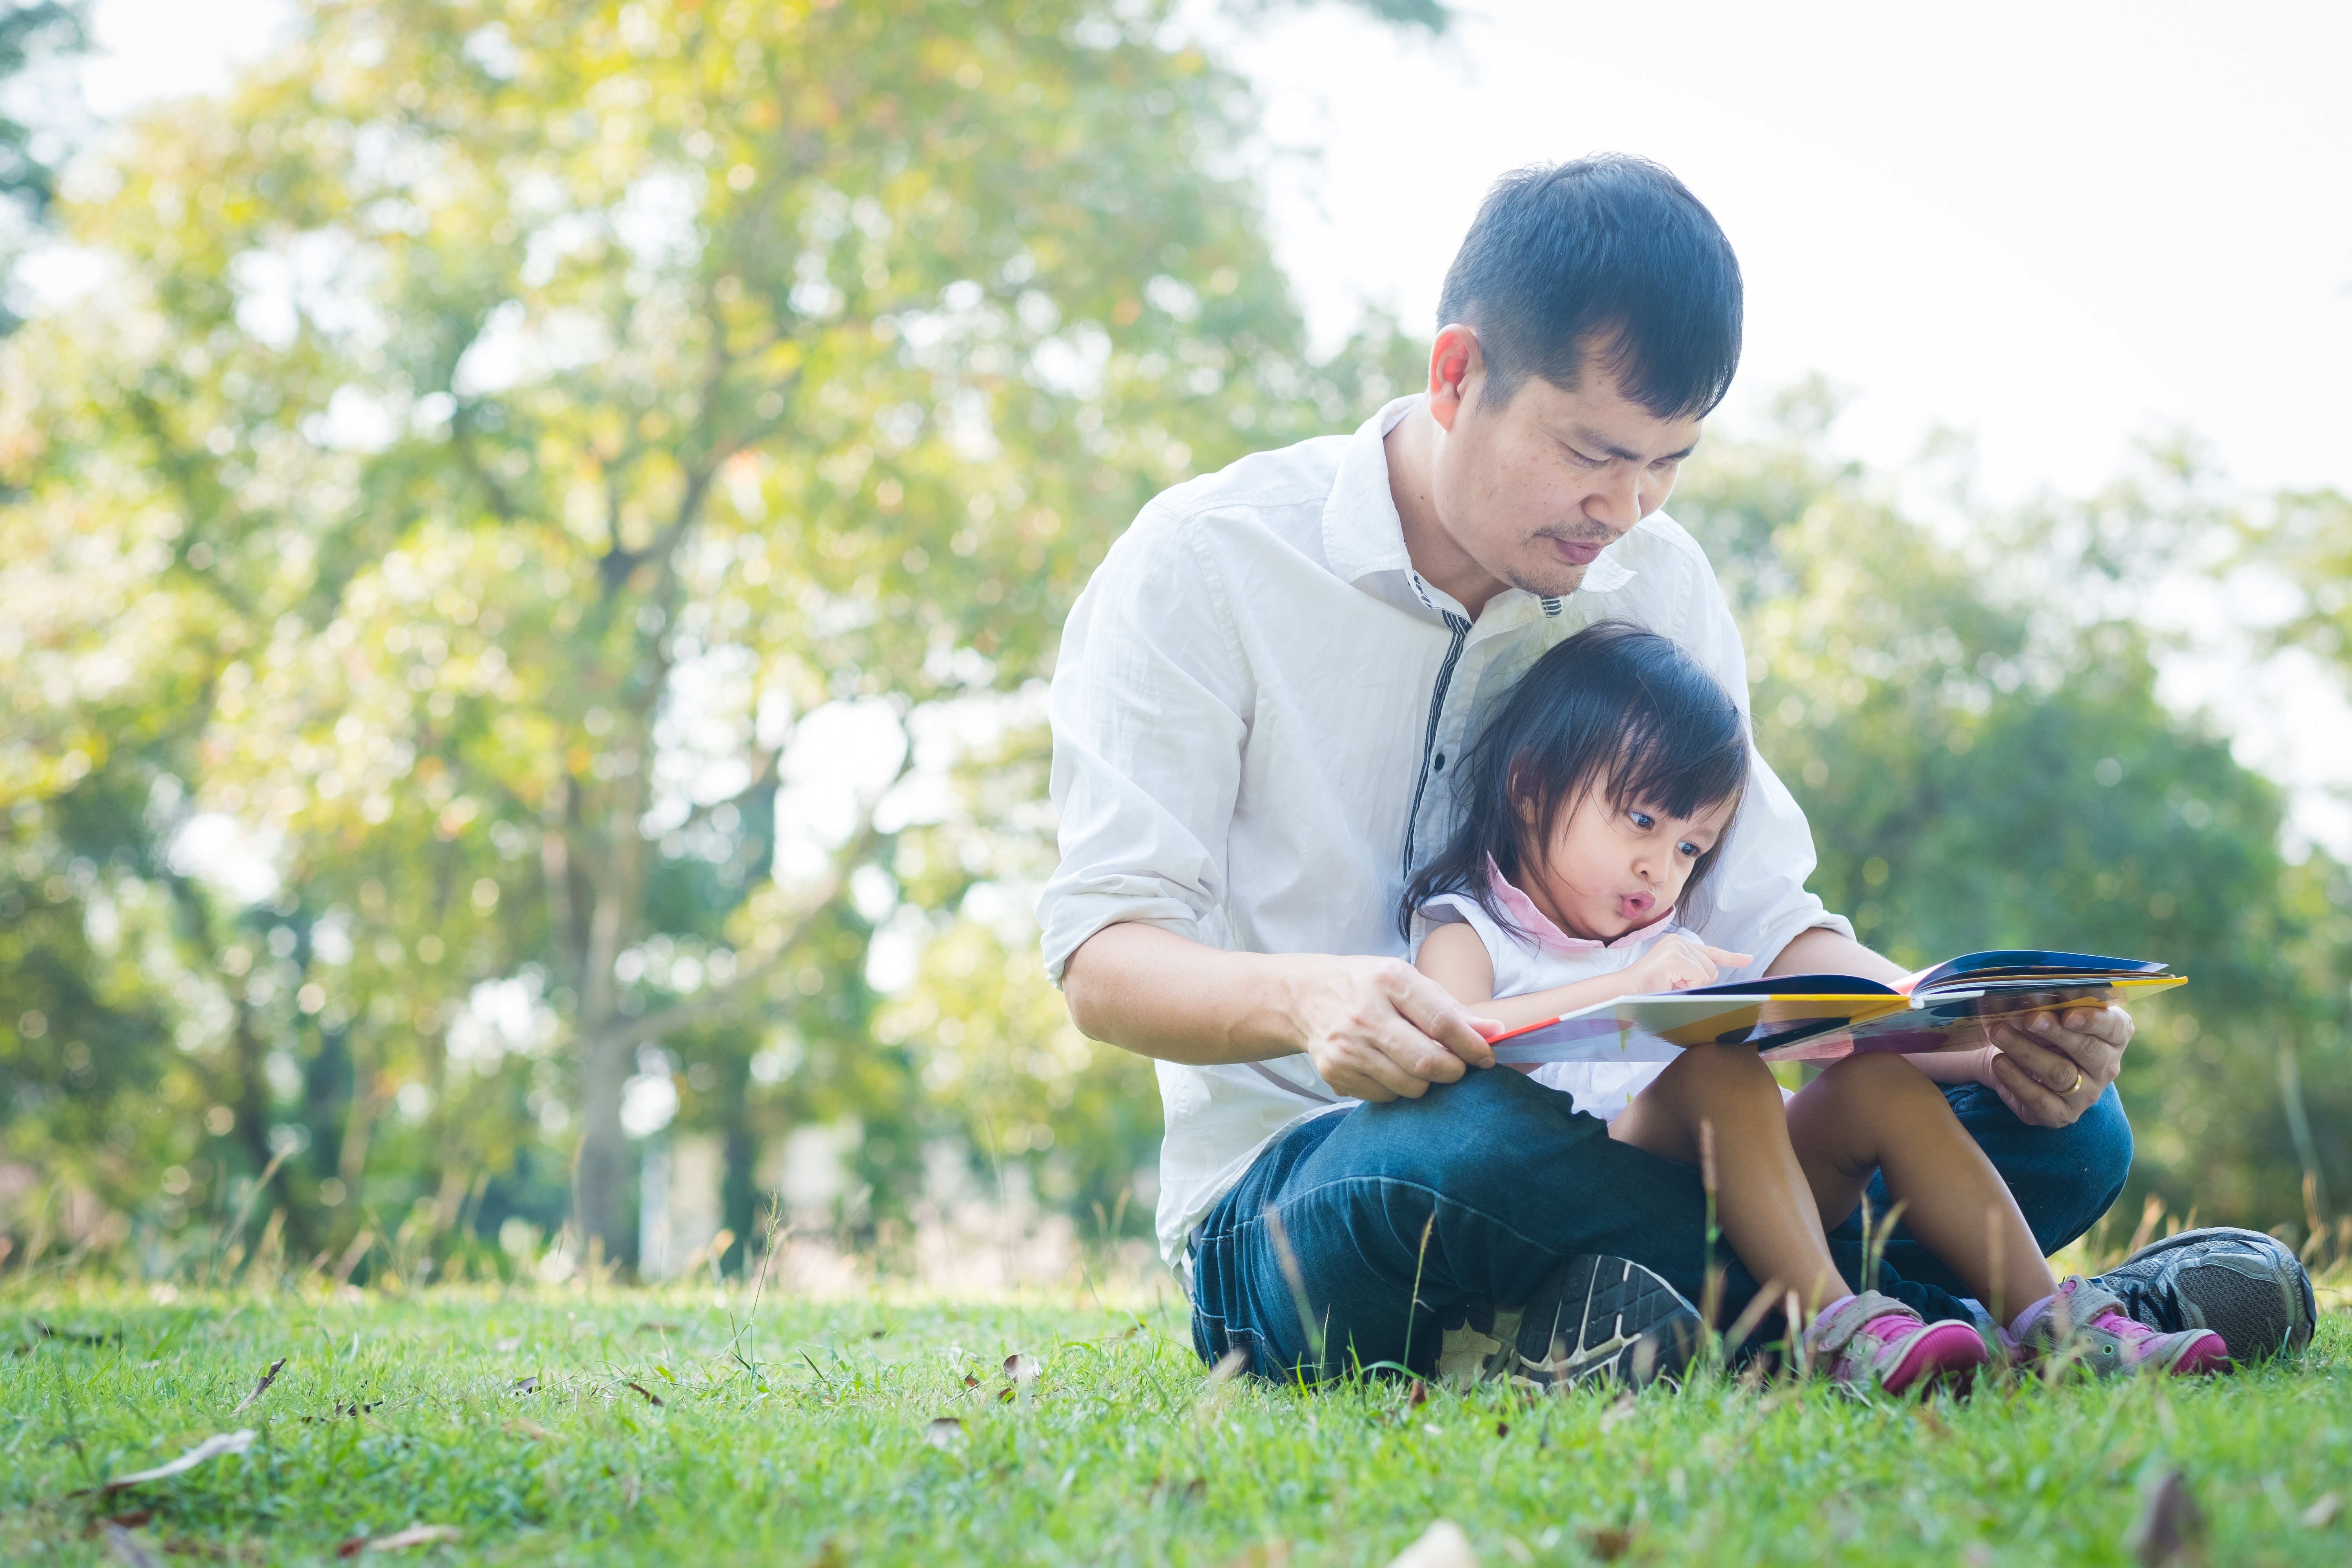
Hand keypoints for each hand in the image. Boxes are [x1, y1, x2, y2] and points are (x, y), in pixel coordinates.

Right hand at [1291, 956, 1498, 1102]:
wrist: (1305, 996)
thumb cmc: (1366, 985)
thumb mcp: (1407, 980)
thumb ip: (1451, 1007)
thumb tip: (1495, 1032)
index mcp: (1389, 981)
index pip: (1443, 1023)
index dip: (1472, 1046)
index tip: (1486, 1057)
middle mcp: (1365, 1014)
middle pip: (1427, 1062)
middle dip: (1453, 1071)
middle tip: (1455, 1067)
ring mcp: (1346, 1047)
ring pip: (1408, 1086)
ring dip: (1425, 1083)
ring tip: (1418, 1064)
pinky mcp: (1334, 1072)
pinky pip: (1384, 1097)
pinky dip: (1396, 1089)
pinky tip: (1388, 1068)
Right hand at [1625, 934, 1751, 994]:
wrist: (1624, 991)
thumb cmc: (1647, 989)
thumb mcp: (1675, 977)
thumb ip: (1693, 973)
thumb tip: (1713, 978)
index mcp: (1678, 944)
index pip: (1710, 952)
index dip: (1730, 957)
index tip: (1747, 959)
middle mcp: (1678, 941)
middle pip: (1712, 967)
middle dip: (1698, 982)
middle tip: (1673, 985)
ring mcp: (1676, 948)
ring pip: (1706, 973)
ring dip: (1691, 985)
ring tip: (1669, 984)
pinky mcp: (1674, 958)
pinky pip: (1698, 977)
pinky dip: (1687, 986)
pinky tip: (1670, 983)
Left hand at [1972, 1001, 2132, 1127]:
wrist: (2013, 1061)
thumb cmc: (2037, 1029)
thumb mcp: (2047, 1012)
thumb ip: (2050, 1004)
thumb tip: (2033, 993)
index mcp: (2113, 1037)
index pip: (2115, 1028)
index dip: (2093, 1020)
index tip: (2068, 1014)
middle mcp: (2105, 1068)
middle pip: (2087, 1050)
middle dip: (2056, 1033)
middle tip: (2029, 1018)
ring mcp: (2085, 1094)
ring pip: (2061, 1074)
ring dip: (2027, 1051)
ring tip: (1999, 1033)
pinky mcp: (2060, 1114)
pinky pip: (2040, 1099)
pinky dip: (2016, 1079)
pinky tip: (1999, 1062)